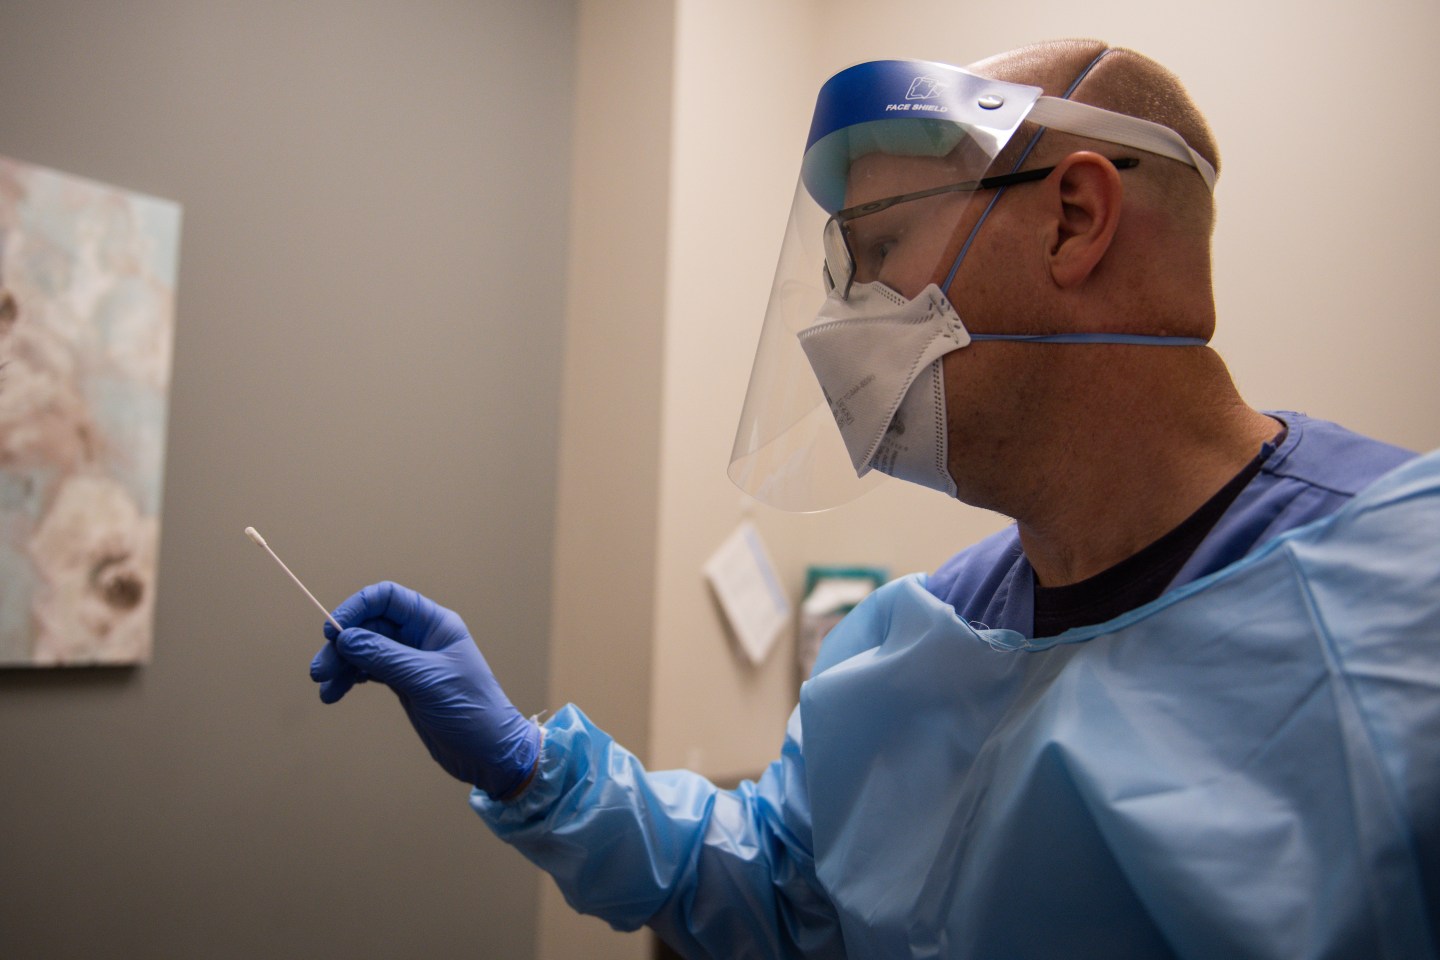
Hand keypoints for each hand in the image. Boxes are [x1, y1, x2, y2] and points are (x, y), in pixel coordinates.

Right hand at [309, 581, 539, 798]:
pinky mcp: (404, 684)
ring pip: (365, 650)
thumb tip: (346, 638)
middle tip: (319, 670)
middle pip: (370, 626)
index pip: (388, 598)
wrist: (490, 753)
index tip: (332, 631)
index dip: (357, 607)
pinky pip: (369, 671)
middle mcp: (421, 637)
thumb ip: (385, 657)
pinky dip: (350, 680)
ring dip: (341, 664)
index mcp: (435, 624)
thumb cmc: (471, 710)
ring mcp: (411, 661)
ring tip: (324, 687)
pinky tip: (334, 694)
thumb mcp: (427, 681)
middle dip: (342, 644)